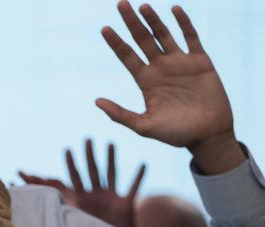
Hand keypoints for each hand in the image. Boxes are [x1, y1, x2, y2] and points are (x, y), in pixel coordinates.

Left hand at [19, 139, 145, 226]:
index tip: (67, 149)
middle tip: (87, 139)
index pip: (74, 178)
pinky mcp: (125, 205)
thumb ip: (60, 212)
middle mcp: (96, 195)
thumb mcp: (72, 223)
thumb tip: (41, 203)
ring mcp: (111, 198)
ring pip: (112, 174)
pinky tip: (143, 164)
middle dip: (89, 155)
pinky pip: (133, 188)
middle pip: (92, 171)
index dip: (70, 165)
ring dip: (111, 159)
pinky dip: (138, 177)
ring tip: (110, 143)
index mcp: (81, 199)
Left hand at [98, 1, 242, 173]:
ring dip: (153, 20)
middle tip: (120, 4)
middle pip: (142, 39)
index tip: (104, 28)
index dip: (116, 42)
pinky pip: (191, 38)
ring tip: (143, 6)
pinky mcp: (200, 61)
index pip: (126, 56)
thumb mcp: (143, 126)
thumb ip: (120, 114)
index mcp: (145, 80)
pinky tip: (174, 10)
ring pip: (164, 35)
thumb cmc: (175, 133)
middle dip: (131, 23)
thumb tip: (96, 102)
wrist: (207, 134)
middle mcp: (160, 68)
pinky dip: (183, 23)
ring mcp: (180, 63)